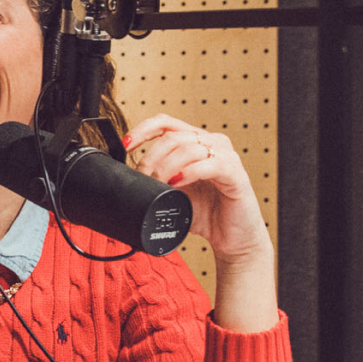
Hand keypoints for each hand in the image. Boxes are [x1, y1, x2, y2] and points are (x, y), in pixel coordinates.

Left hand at [122, 114, 272, 262]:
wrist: (232, 238)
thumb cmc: (206, 213)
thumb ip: (156, 180)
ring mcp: (226, 156)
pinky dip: (189, 172)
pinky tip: (177, 182)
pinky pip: (210, 164)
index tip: (126, 146)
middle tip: (143, 178)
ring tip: (158, 184)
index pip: (166, 123)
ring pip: (188, 148)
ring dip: (166, 166)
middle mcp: (211, 143)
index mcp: (195, 142)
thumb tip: (128, 176)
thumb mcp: (172, 193)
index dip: (143, 130)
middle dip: (151, 158)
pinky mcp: (236, 173)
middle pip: (172, 136)